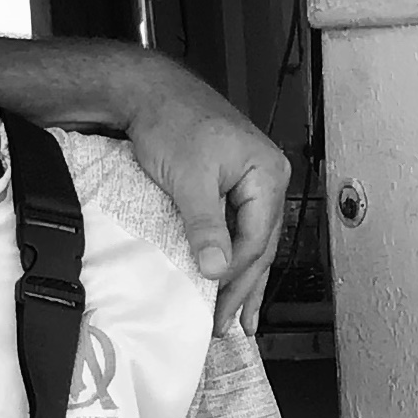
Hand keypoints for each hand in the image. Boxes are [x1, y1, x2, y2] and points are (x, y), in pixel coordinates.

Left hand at [113, 56, 289, 335]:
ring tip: (238, 318)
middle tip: (226, 324)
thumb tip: (218, 268)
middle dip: (243, 288)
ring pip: (252, 241)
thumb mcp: (189, 179)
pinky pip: (240, 228)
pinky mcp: (234, 184)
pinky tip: (232, 278)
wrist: (150, 92)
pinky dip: (234, 256)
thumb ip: (205, 226)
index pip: (256, 239)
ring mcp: (253, 181)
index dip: (235, 275)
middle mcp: (268, 178)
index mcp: (266, 174)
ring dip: (243, 279)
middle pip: (260, 245)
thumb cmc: (171, 122)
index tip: (215, 305)